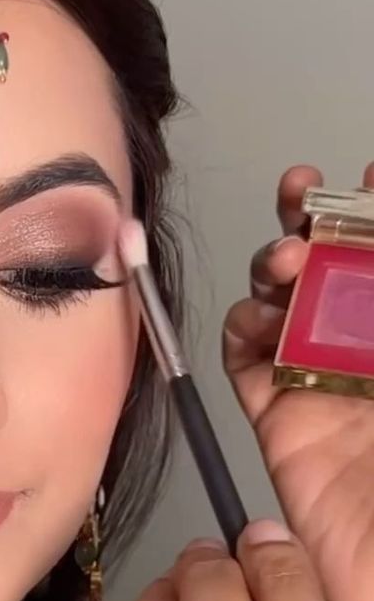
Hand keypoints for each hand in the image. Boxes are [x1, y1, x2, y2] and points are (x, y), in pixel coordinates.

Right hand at [224, 164, 373, 600]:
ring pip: (287, 303)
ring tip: (285, 264)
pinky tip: (254, 318)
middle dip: (315, 222)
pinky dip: (240, 329)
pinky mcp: (283, 424)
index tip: (368, 176)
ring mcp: (330, 386)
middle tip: (309, 201)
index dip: (373, 208)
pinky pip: (247, 362)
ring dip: (276, 267)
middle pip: (336, 266)